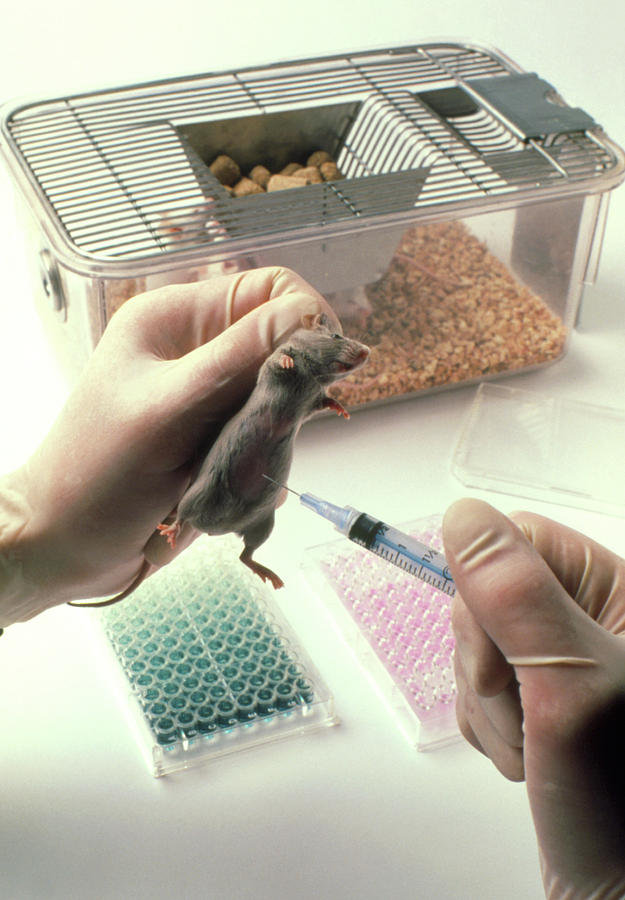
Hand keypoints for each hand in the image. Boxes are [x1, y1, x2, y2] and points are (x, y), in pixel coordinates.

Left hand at [0, 267, 338, 624]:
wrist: (70, 546)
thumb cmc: (97, 475)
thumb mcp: (167, 409)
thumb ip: (238, 359)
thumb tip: (310, 315)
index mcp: (176, 319)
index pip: (268, 289)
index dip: (304, 318)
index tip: (319, 366)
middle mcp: (199, 349)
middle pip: (284, 339)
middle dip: (292, 380)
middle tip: (277, 422)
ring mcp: (213, 394)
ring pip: (284, 390)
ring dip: (280, 423)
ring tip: (246, 456)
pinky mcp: (223, 434)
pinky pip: (272, 428)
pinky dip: (271, 450)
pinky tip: (247, 474)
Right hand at [443, 498, 624, 898]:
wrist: (616, 891)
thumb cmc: (619, 802)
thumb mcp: (571, 686)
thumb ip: (516, 594)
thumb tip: (464, 516)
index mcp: (614, 591)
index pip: (516, 541)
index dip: (489, 595)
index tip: (502, 659)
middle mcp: (588, 618)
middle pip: (485, 595)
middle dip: (486, 666)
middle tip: (529, 713)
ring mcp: (560, 658)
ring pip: (473, 643)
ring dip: (487, 705)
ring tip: (534, 747)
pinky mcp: (537, 694)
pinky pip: (475, 684)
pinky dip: (486, 725)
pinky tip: (525, 755)